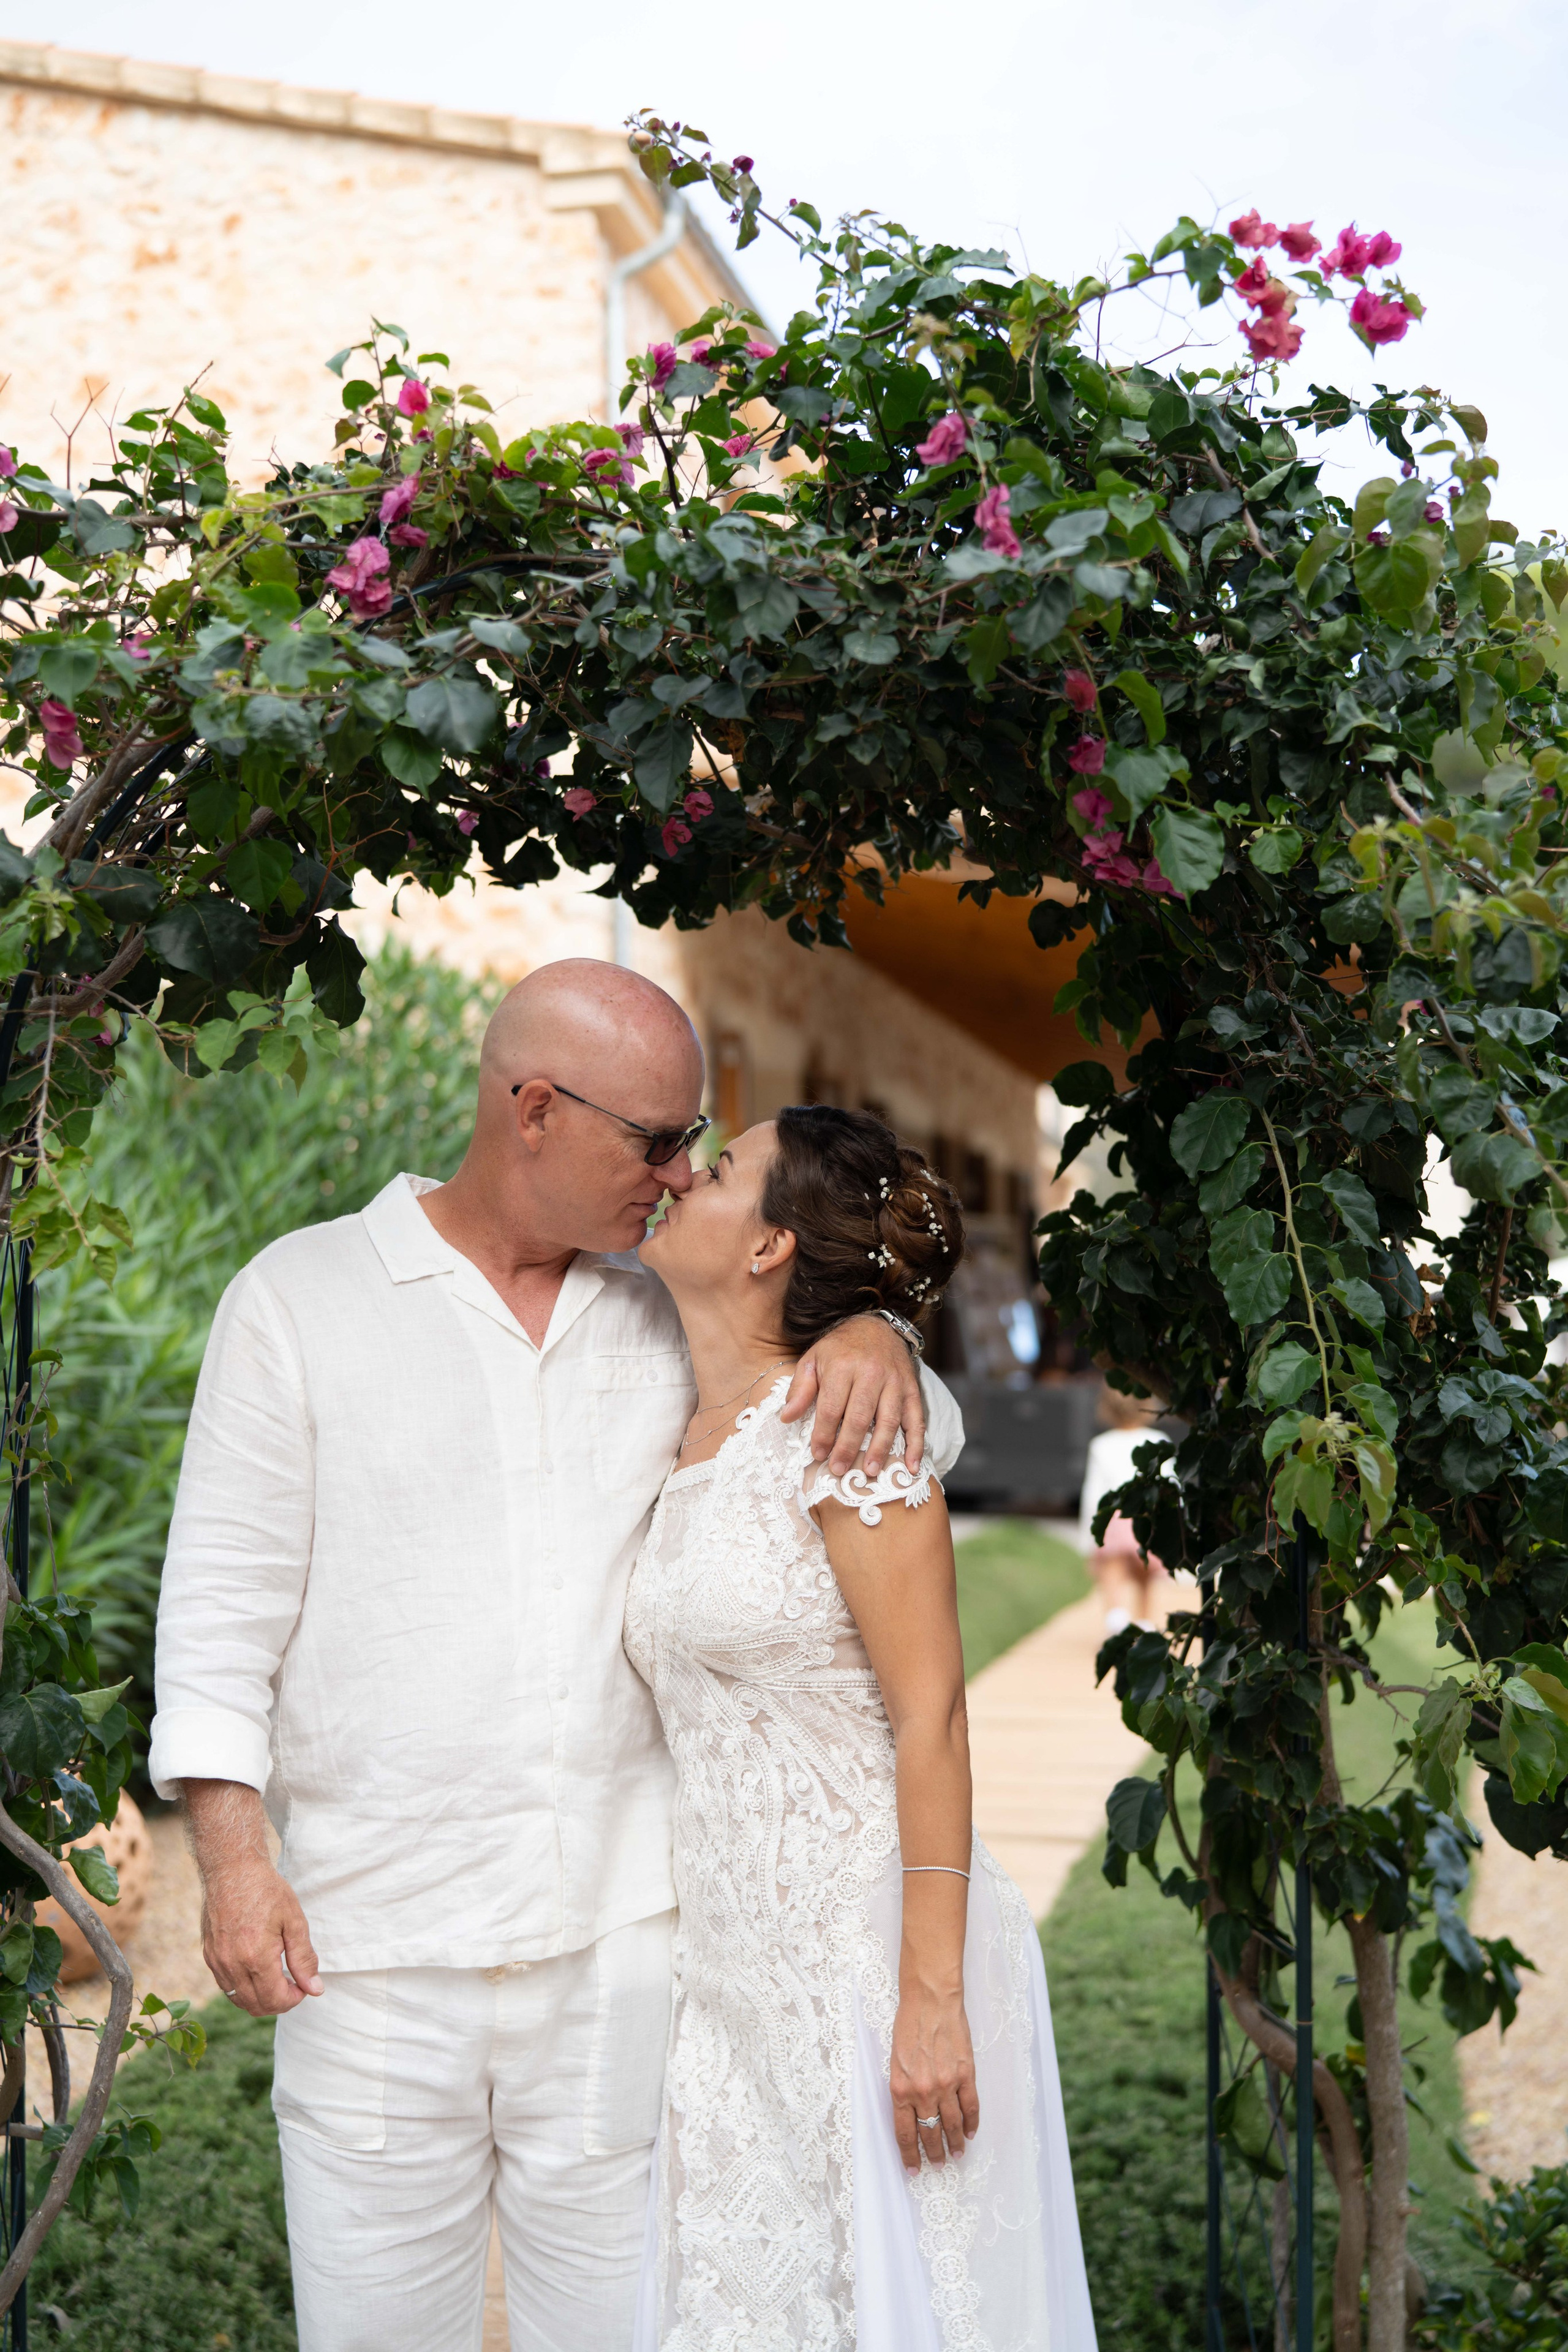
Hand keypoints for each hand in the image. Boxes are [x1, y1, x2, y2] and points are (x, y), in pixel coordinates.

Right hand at [183, 1777, 322, 2016]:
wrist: (232, 1868)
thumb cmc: (265, 1890)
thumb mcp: (294, 1920)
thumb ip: (304, 1958)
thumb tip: (315, 1988)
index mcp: (255, 1957)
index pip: (274, 2000)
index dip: (294, 1999)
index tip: (304, 1986)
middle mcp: (231, 1965)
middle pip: (255, 2006)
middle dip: (279, 2002)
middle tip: (293, 1984)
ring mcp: (217, 1962)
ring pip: (238, 2000)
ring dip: (260, 1998)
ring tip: (278, 1979)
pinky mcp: (209, 1956)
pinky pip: (226, 1986)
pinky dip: (244, 1989)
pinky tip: (258, 1972)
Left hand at [781, 1315, 924, 1478]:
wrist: (875, 1325)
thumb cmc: (839, 1348)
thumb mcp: (812, 1360)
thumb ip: (800, 1389)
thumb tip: (786, 1418)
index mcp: (843, 1366)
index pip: (831, 1407)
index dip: (823, 1434)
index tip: (817, 1454)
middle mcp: (871, 1373)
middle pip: (860, 1417)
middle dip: (848, 1447)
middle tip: (839, 1469)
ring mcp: (895, 1382)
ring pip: (889, 1420)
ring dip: (879, 1449)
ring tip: (869, 1472)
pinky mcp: (912, 1389)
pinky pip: (917, 1419)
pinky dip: (916, 1445)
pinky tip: (912, 1466)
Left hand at [889, 1985, 977, 2169]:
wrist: (930, 2000)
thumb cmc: (908, 2025)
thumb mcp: (895, 2062)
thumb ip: (903, 2089)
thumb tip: (911, 2114)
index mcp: (900, 2089)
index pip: (905, 2134)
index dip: (910, 2155)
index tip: (914, 2169)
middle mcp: (923, 2092)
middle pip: (930, 2134)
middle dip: (934, 2153)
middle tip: (938, 2164)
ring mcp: (946, 2084)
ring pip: (952, 2125)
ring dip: (955, 2143)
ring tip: (957, 2154)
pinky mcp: (966, 2075)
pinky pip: (971, 2107)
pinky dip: (972, 2124)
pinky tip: (971, 2133)